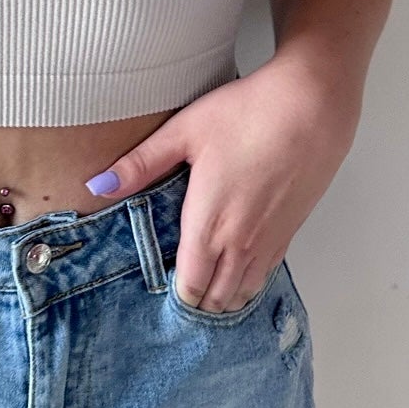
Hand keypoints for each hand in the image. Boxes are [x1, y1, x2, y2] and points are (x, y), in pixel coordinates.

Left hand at [80, 57, 356, 311]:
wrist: (311, 107)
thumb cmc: (247, 114)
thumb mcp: (184, 131)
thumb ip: (140, 164)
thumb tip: (96, 185)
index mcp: (208, 225)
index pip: (189, 287)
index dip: (174, 293)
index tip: (160, 285)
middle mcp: (240, 243)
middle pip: (216, 298)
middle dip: (197, 300)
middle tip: (179, 287)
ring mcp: (269, 241)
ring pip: (243, 293)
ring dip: (223, 295)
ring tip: (206, 286)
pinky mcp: (290, 231)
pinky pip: (266, 276)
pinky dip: (249, 283)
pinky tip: (238, 270)